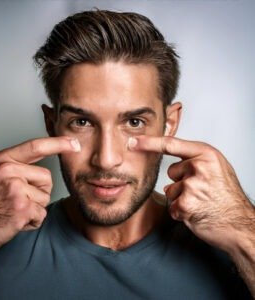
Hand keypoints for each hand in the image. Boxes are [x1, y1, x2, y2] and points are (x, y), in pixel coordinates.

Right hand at [0, 136, 79, 258]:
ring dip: (35, 208)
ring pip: (45, 197)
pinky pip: (42, 213)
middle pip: (47, 178)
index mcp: (3, 160)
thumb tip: (46, 167)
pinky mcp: (21, 208)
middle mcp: (7, 170)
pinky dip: (33, 221)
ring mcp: (14, 189)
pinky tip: (16, 220)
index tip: (75, 143)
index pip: (36, 146)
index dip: (58, 143)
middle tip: (17, 200)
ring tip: (14, 210)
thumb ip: (19, 167)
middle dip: (39, 192)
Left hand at [129, 136, 254, 252]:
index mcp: (206, 154)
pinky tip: (197, 213)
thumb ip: (195, 161)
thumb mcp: (216, 168)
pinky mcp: (186, 204)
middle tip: (202, 191)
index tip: (133, 141)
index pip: (170, 144)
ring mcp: (193, 185)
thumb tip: (171, 169)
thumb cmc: (227, 197)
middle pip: (172, 172)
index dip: (149, 142)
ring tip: (201, 202)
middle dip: (181, 182)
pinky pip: (172, 206)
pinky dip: (181, 212)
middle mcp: (199, 167)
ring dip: (181, 199)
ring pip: (171, 190)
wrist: (240, 224)